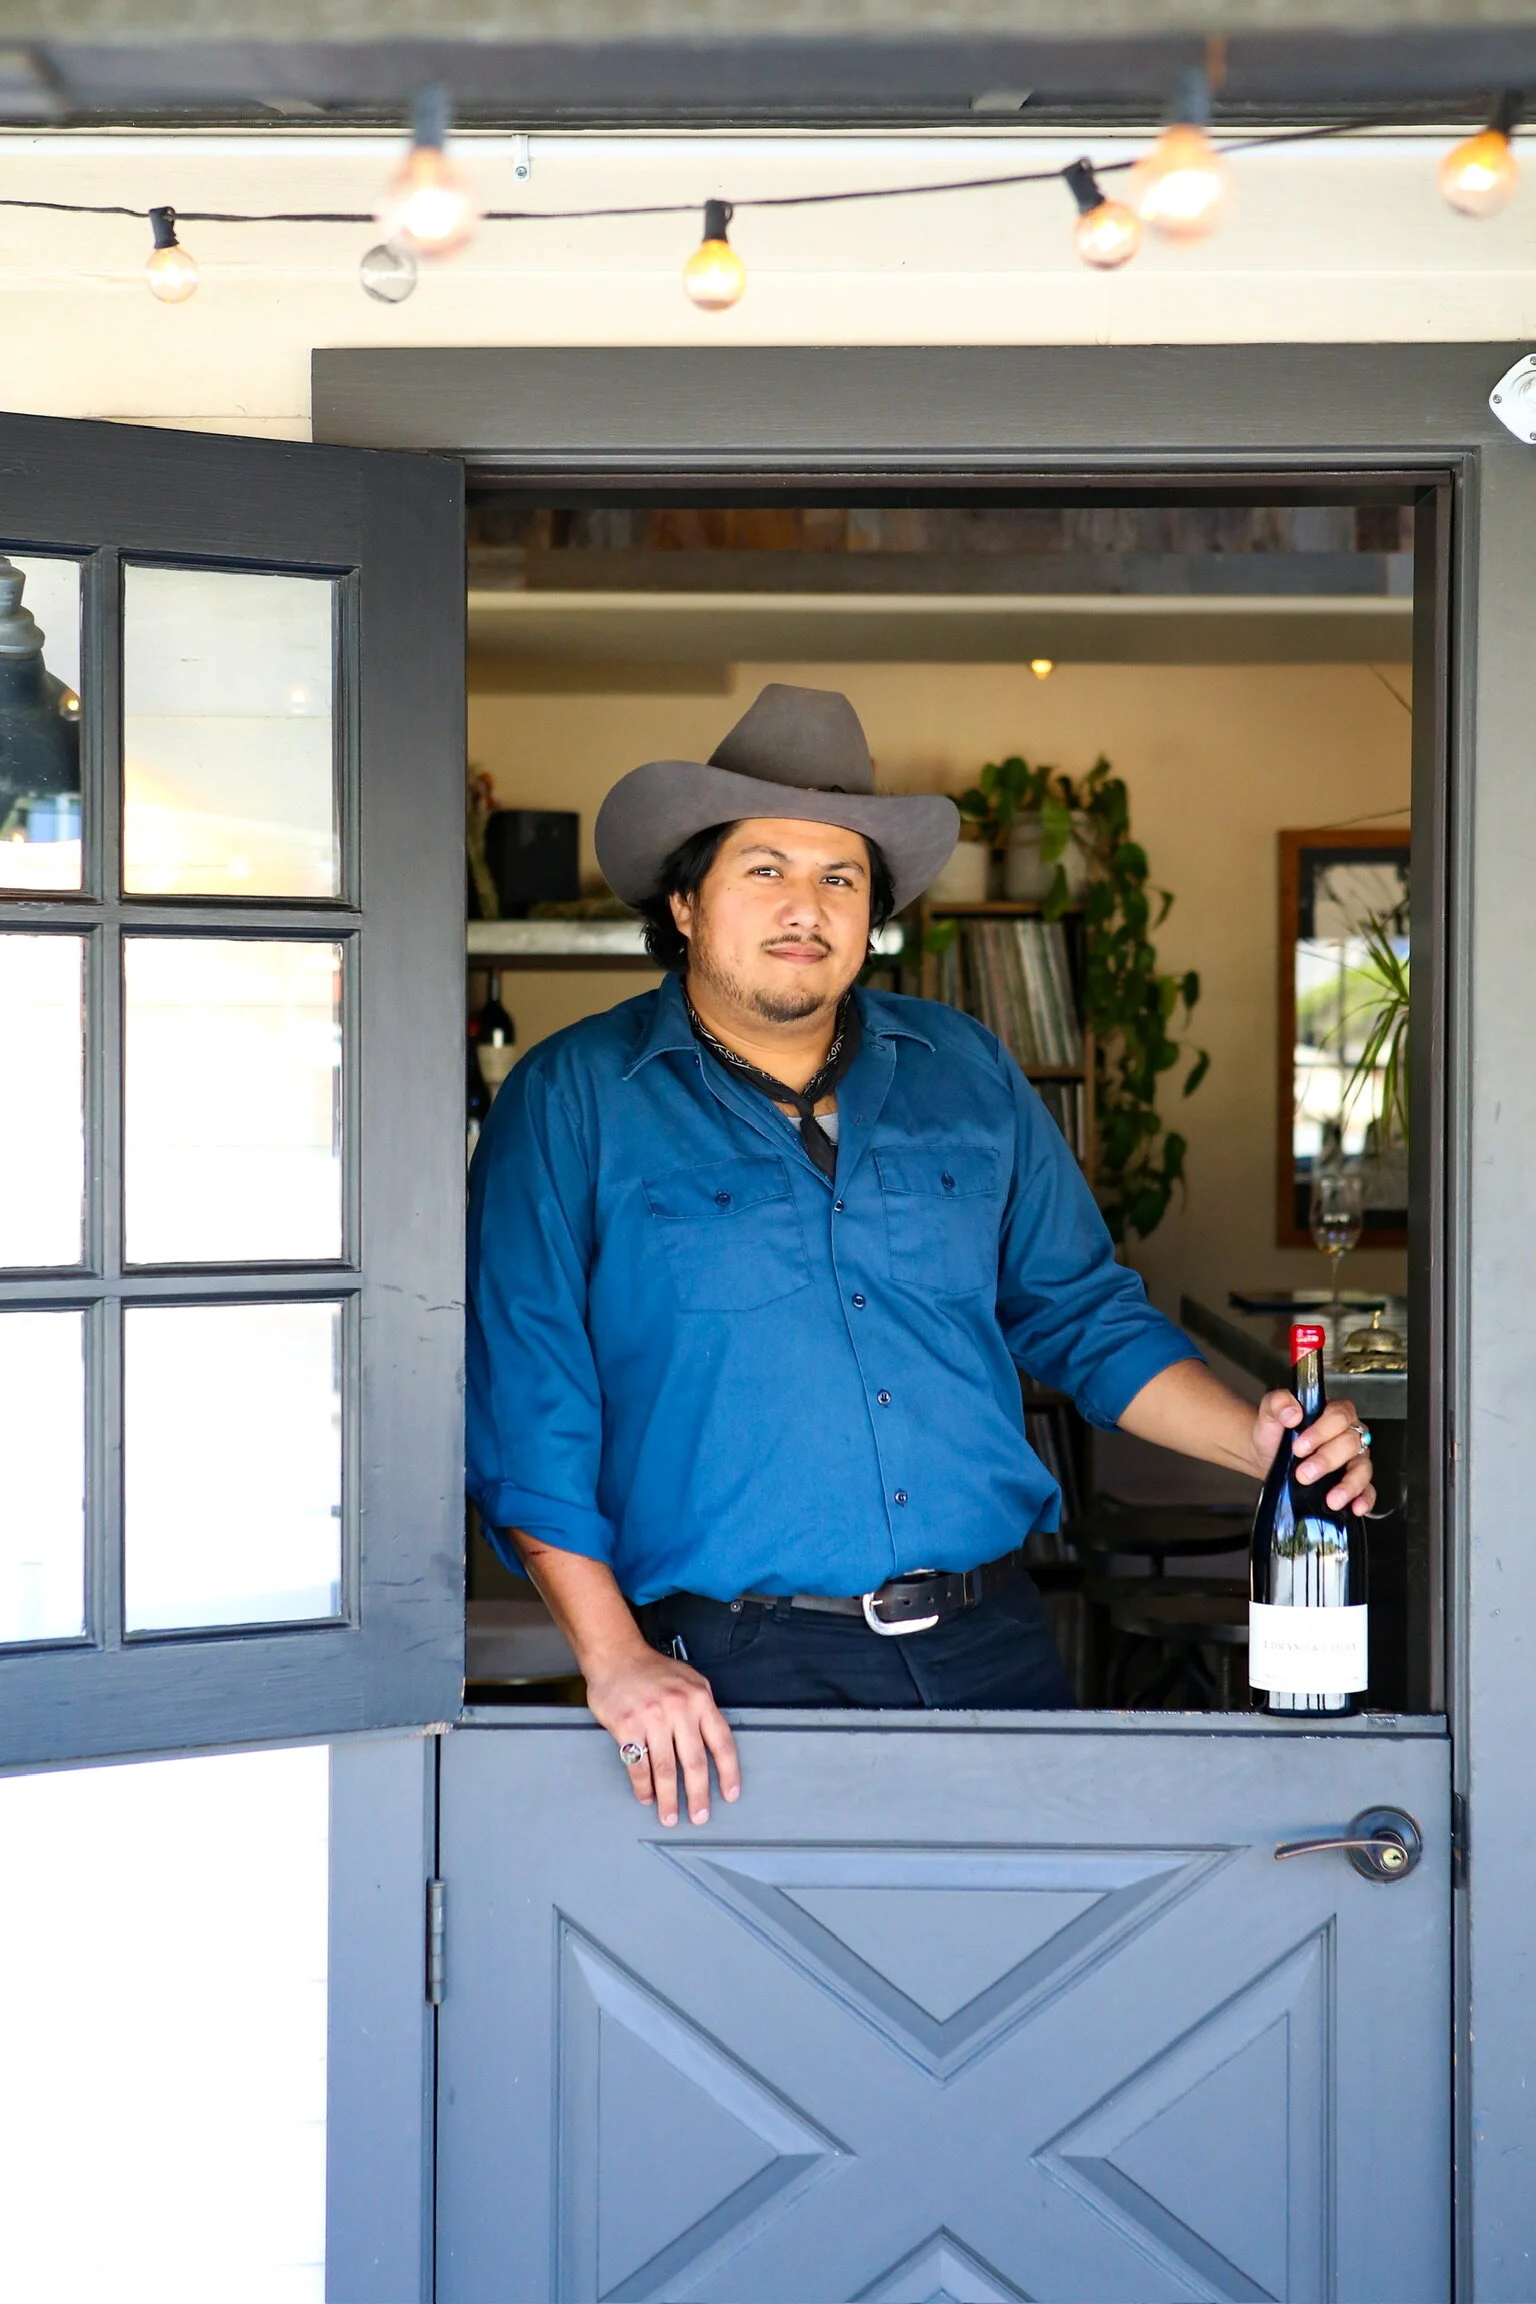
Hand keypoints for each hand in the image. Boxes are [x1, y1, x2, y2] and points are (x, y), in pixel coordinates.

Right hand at [583, 1640, 740, 1827]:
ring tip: (669, 1816)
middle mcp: (679, 1709)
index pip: (721, 1742)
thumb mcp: (689, 1681)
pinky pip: (638, 1765)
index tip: (730, 1794)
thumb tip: (714, 1744)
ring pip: (665, 1769)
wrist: (616, 1656)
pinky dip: (643, 1786)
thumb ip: (702, 1710)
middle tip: (699, 1816)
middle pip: (694, 1762)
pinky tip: (646, 1796)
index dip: (728, 1772)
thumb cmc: (652, 1670)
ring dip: (668, 1798)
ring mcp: (652, 1718)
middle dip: (698, 1795)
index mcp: (699, 1699)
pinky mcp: (627, 1726)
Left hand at [1254, 1389, 1376, 1514]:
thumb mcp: (1270, 1412)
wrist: (1267, 1454)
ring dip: (1348, 1485)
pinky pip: (1368, 1490)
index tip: (1299, 1447)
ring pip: (1362, 1468)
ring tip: (1331, 1499)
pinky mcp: (1353, 1482)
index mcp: (1333, 1412)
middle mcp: (1349, 1433)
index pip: (1338, 1416)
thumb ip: (1278, 1403)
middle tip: (1303, 1474)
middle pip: (1350, 1443)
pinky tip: (1355, 1508)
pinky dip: (1364, 1499)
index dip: (1321, 1432)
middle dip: (1327, 1460)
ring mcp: (1353, 1459)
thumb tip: (1292, 1412)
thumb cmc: (1275, 1431)